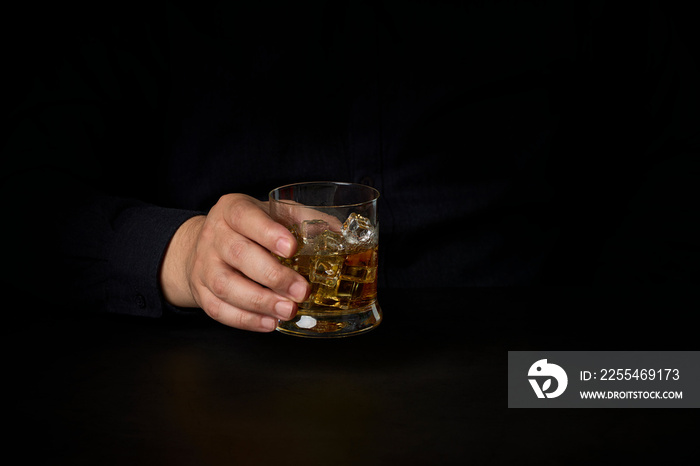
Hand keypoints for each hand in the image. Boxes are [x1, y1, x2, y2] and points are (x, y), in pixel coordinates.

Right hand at [159, 193, 309, 331]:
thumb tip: (341, 232)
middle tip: (301, 290)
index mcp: (232, 209)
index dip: (267, 232)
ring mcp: (203, 265)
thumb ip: (304, 219)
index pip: (245, 216)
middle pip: (238, 253)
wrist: (204, 244)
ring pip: (225, 286)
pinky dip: (245, 320)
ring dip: (260, 302)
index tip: (291, 247)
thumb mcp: (272, 212)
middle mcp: (214, 235)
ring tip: (288, 310)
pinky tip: (269, 322)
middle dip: (272, 275)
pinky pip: (218, 310)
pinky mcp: (200, 292)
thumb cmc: (249, 228)